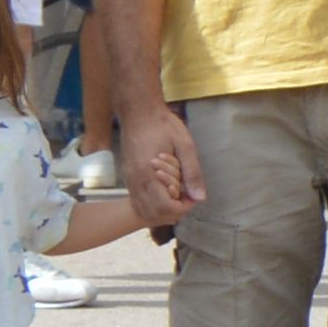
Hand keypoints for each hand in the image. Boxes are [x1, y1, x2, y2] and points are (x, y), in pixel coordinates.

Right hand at [120, 104, 206, 228]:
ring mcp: (129, 180)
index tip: (193, 196)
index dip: (183, 207)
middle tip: (187, 197)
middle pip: (153, 214)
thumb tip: (200, 197)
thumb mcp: (185, 145)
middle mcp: (135, 181)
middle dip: (174, 211)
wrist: (138, 112)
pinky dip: (152, 205)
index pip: (165, 207)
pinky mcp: (128, 177)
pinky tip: (165, 193)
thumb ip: (192, 173)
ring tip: (177, 196)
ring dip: (162, 211)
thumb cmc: (163, 125)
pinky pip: (137, 202)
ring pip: (143, 211)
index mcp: (149, 174)